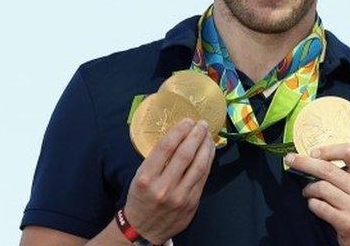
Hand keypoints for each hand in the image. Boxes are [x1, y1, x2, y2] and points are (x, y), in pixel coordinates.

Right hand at [124, 119, 215, 243]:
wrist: (143, 230)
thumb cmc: (141, 198)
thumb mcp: (140, 177)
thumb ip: (157, 160)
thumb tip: (179, 136)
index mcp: (146, 178)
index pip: (166, 148)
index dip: (179, 131)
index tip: (187, 120)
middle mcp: (163, 188)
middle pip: (185, 155)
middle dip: (196, 135)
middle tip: (202, 123)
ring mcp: (180, 197)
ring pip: (199, 166)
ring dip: (206, 147)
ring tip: (208, 135)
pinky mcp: (192, 203)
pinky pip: (203, 178)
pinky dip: (208, 162)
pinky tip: (209, 152)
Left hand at [286, 144, 349, 245]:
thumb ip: (348, 174)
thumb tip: (316, 160)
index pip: (349, 151)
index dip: (329, 149)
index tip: (314, 153)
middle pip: (327, 168)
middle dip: (304, 162)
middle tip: (291, 160)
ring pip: (320, 187)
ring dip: (309, 189)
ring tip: (308, 192)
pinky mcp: (347, 222)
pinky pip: (319, 206)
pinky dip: (312, 204)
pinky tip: (314, 204)